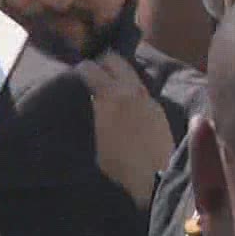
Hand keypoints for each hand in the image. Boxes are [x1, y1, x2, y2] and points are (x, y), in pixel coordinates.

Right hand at [81, 51, 174, 208]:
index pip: (89, 68)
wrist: (154, 176)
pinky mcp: (158, 107)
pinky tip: (126, 102)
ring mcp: (147, 96)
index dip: (80, 70)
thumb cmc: (118, 163)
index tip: (76, 75)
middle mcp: (130, 89)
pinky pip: (141, 89)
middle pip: (114, 59)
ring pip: (130, 72)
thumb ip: (95, 112)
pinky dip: (130, 89)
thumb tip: (93, 100)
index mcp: (110, 95)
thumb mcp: (96, 138)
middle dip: (101, 62)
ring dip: (118, 74)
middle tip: (93, 72)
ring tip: (109, 85)